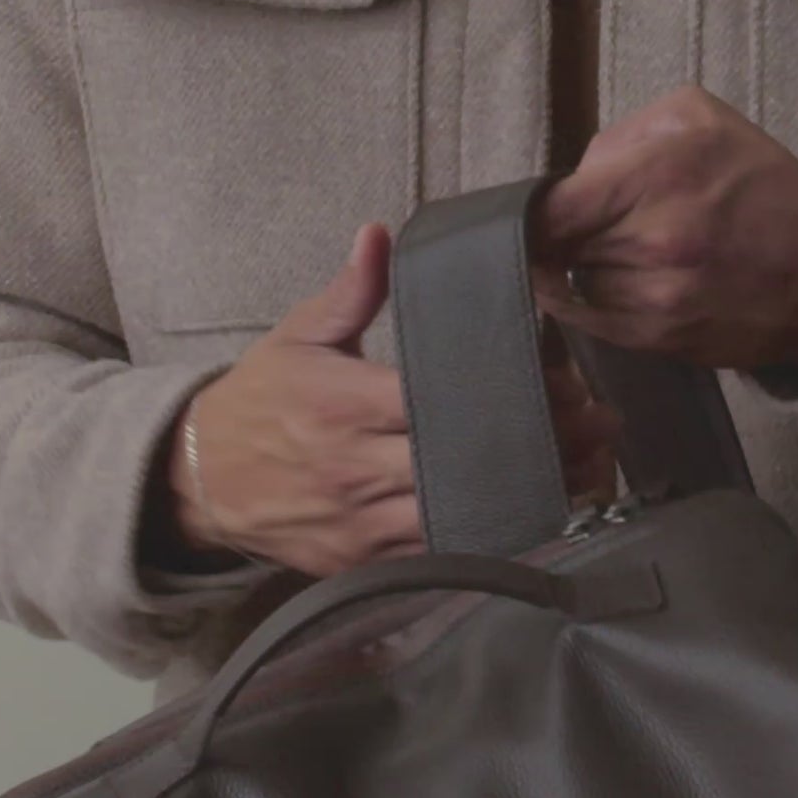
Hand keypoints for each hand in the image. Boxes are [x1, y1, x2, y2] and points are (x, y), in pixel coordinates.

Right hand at [167, 223, 624, 576]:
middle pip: (461, 463)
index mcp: (342, 405)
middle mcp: (354, 468)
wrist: (200, 480)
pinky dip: (486, 538)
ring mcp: (359, 524)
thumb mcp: (299, 335)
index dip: (504, 397)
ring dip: (525, 498)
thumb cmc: (258, 400)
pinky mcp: (362, 563)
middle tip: (598, 426)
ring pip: (458, 516)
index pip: (438, 402)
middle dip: (535, 448)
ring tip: (587, 471)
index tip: (559, 383)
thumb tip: (381, 234)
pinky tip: (534, 517)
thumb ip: (352, 291)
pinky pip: (436, 555)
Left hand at [526, 83, 797, 379]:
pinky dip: (593, 302)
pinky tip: (617, 283)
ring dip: (584, 268)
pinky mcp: (659, 338)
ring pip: (574, 283)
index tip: (533, 210)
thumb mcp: (704, 120)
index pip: (552, 208)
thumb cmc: (765, 187)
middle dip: (564, 234)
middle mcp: (654, 239)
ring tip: (623, 251)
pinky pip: (592, 321)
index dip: (529, 212)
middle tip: (586, 224)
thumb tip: (577, 176)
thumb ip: (626, 134)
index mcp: (660, 174)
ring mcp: (655, 296)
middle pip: (557, 246)